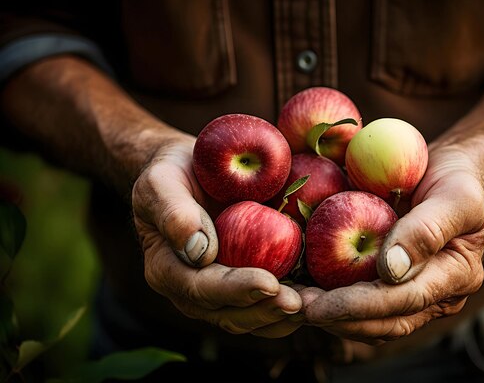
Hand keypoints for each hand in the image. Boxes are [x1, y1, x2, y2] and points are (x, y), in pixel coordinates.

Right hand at [132, 136, 302, 336]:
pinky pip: (267, 304)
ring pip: (252, 318)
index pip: (201, 289)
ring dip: (282, 317)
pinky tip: (316, 297)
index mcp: (167, 270)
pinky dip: (291, 305)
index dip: (235, 290)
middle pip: (229, 315)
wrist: (193, 170)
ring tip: (312, 305)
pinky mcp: (245, 283)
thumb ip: (173, 212)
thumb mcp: (161, 182)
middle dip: (265, 311)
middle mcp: (193, 290)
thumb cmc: (173, 173)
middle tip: (298, 302)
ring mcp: (220, 292)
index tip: (268, 283)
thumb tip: (198, 251)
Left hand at [300, 148, 483, 343]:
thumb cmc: (460, 179)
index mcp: (456, 277)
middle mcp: (436, 295)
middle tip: (293, 305)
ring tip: (291, 300)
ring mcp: (415, 293)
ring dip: (330, 315)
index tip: (316, 305)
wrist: (459, 172)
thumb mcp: (455, 196)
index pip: (401, 301)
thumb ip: (427, 230)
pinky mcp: (395, 284)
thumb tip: (391, 270)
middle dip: (336, 319)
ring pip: (370, 321)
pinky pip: (363, 303)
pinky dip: (333, 299)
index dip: (357, 307)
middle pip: (383, 323)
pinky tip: (305, 285)